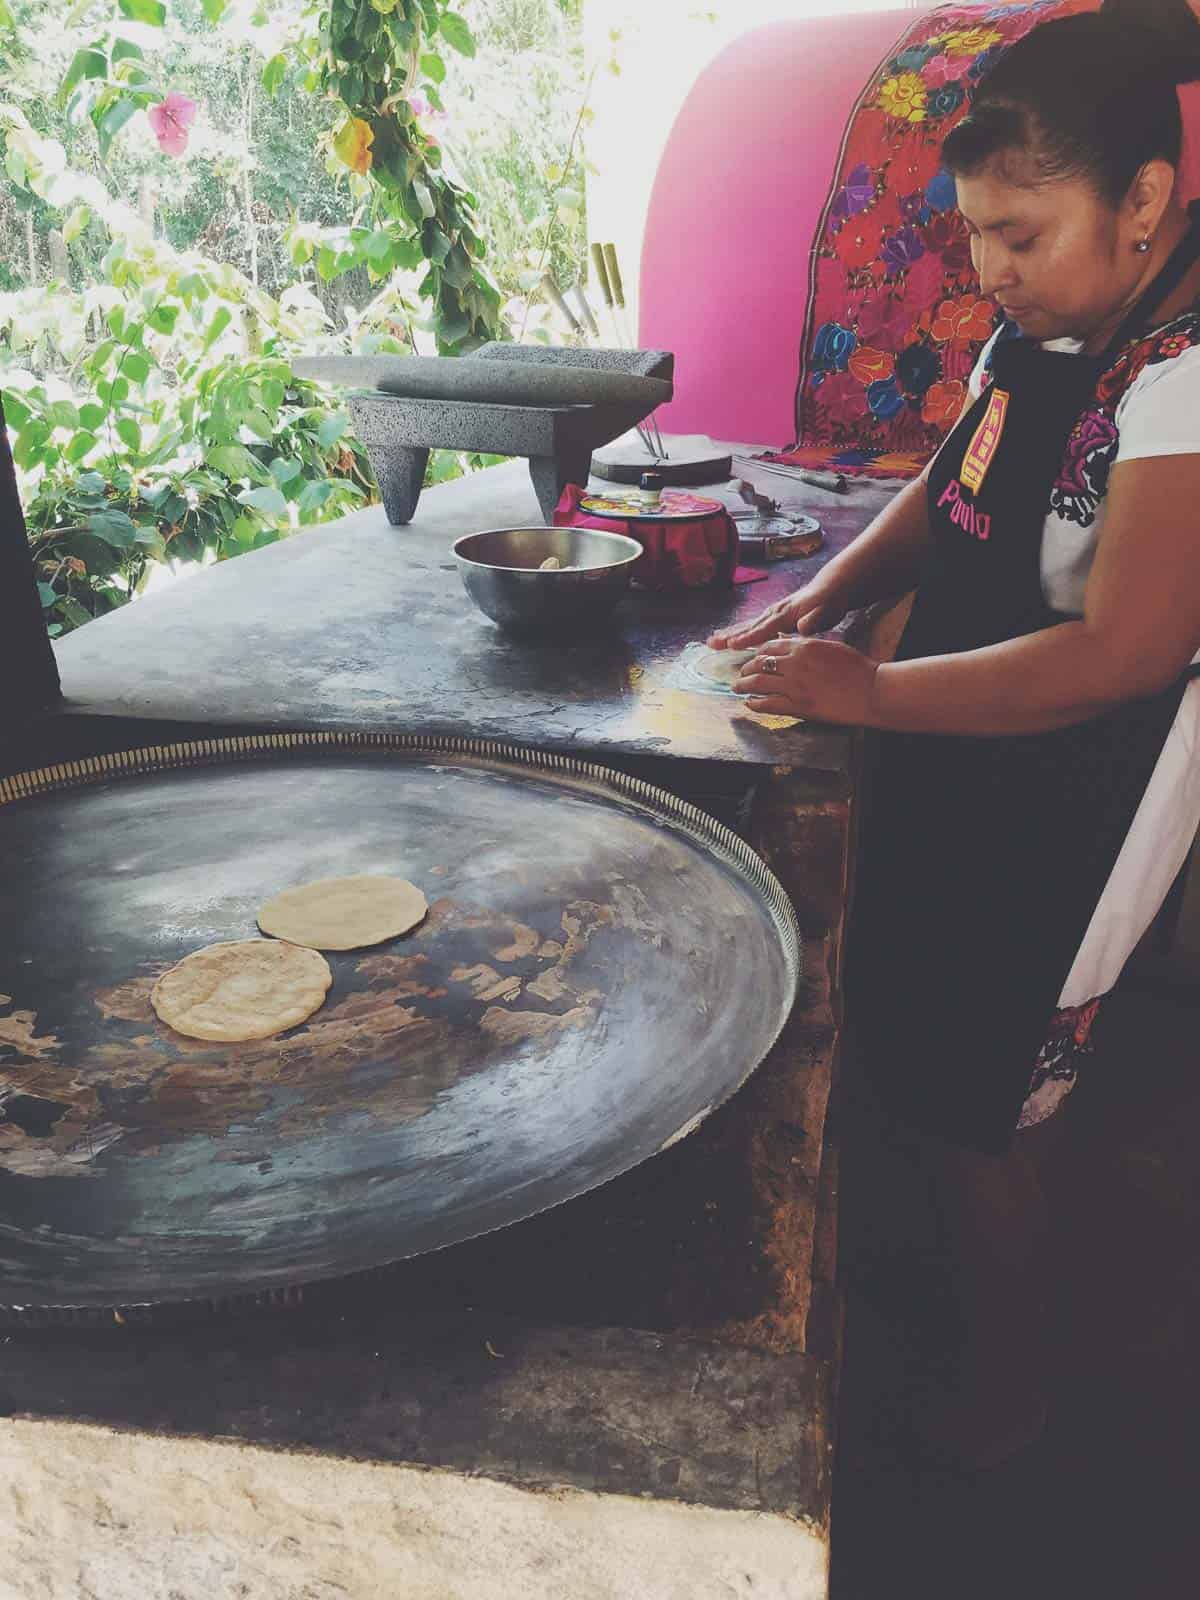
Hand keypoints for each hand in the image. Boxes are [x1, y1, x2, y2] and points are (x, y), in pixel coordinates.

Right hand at [707, 580, 850, 650]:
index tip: (732, 645)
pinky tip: (731, 638)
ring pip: (748, 625)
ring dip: (730, 633)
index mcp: (787, 614)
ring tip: (712, 641)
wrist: (833, 586)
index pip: (765, 629)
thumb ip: (815, 619)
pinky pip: (753, 625)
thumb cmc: (831, 601)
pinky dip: (740, 631)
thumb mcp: (828, 611)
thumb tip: (803, 627)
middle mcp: (776, 612)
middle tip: (711, 643)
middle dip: (730, 635)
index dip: (748, 637)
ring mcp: (774, 612)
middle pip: (749, 626)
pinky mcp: (775, 615)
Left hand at [735, 636, 879, 725]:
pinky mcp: (798, 706)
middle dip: (746, 668)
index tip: (753, 657)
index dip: (758, 652)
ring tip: (737, 687)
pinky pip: (768, 704)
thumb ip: (809, 646)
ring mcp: (795, 686)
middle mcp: (795, 663)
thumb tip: (793, 644)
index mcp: (805, 646)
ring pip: (758, 682)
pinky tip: (749, 703)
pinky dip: (755, 703)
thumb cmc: (859, 669)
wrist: (872, 691)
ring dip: (743, 685)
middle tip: (740, 674)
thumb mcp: (832, 647)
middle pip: (759, 663)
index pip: (771, 645)